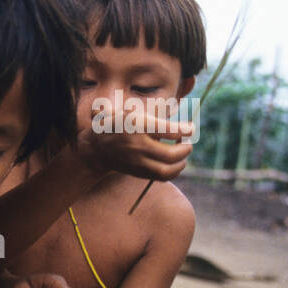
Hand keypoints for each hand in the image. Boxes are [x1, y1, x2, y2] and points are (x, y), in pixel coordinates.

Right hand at [76, 109, 194, 180]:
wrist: (97, 148)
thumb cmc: (119, 123)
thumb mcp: (132, 110)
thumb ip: (157, 110)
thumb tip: (184, 120)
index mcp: (137, 124)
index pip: (169, 130)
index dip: (186, 130)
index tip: (190, 128)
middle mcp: (137, 145)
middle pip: (170, 154)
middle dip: (185, 148)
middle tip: (187, 142)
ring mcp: (137, 161)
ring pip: (167, 170)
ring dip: (181, 163)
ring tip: (182, 153)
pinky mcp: (139, 172)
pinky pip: (162, 176)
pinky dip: (174, 171)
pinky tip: (176, 162)